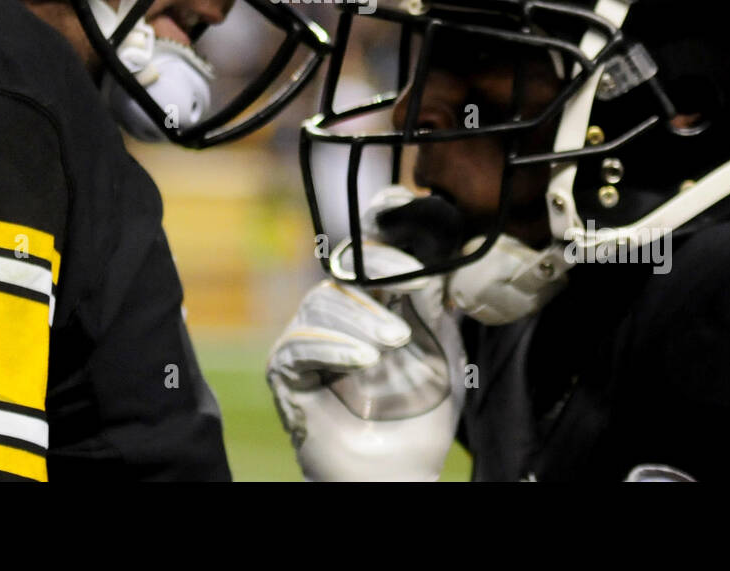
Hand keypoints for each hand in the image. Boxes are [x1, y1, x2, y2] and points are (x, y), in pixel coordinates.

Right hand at [266, 242, 465, 480]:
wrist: (401, 469)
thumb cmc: (422, 413)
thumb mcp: (442, 352)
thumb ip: (434, 308)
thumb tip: (432, 266)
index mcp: (371, 305)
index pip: (365, 263)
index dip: (385, 260)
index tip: (415, 276)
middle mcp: (336, 318)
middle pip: (339, 281)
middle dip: (373, 302)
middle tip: (401, 335)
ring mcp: (309, 342)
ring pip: (319, 305)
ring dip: (356, 323)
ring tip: (384, 353)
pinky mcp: (286, 371)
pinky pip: (299, 344)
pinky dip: (332, 346)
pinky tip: (362, 360)